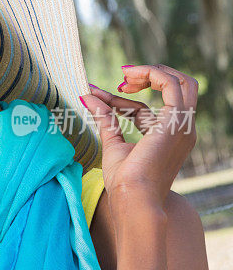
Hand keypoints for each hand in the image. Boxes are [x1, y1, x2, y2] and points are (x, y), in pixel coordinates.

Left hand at [80, 64, 197, 212]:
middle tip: (121, 78)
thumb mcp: (112, 143)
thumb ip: (105, 119)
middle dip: (149, 76)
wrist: (134, 198)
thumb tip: (87, 96)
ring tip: (123, 76)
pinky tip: (126, 77)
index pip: (143, 109)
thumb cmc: (125, 181)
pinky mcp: (176, 121)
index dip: (117, 99)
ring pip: (180, 81)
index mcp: (166, 138)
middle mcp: (180, 129)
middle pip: (176, 88)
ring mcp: (182, 125)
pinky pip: (170, 84)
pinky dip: (150, 73)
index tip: (93, 94)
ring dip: (150, 72)